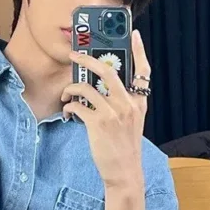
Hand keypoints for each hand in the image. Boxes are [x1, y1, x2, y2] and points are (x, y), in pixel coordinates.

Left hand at [62, 29, 150, 188]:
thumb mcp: (133, 124)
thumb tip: (101, 90)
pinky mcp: (98, 123)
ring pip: (87, 87)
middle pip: (108, 71)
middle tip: (75, 55)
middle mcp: (128, 105)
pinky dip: (69, 106)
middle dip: (88, 59)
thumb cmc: (124, 149)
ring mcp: (113, 113)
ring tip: (66, 95)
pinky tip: (67, 112)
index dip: (139, 51)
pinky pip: (78, 105)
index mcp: (139, 103)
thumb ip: (124, 105)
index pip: (143, 72)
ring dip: (71, 88)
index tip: (133, 35)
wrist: (124, 173)